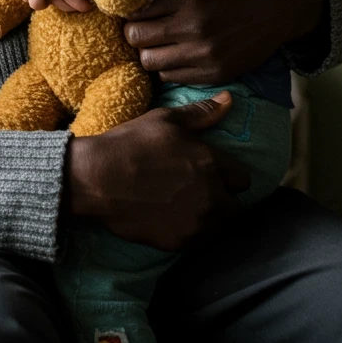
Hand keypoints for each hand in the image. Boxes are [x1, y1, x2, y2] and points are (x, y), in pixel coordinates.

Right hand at [64, 91, 249, 249]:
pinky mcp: (180, 243)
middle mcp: (212, 196)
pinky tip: (171, 218)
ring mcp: (196, 223)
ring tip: (184, 206)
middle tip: (196, 190)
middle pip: (234, 206)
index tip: (211, 173)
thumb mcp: (165, 120)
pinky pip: (198, 241)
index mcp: (212, 163)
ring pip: (218, 226)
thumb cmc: (132, 143)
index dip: (228, 175)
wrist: (98, 178)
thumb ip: (202, 113)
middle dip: (220, 198)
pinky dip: (190, 232)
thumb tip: (230, 99)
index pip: (243, 179)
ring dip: (208, 218)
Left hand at [123, 0, 325, 85]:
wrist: (276, 8)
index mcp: (188, 0)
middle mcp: (194, 28)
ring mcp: (204, 53)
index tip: (134, 15)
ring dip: (150, 54)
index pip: (137, 14)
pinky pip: (172, 77)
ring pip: (151, 62)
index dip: (131, 16)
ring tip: (159, 46)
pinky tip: (177, 57)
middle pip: (137, 39)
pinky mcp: (215, 73)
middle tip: (141, 32)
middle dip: (135, 36)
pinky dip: (168, 69)